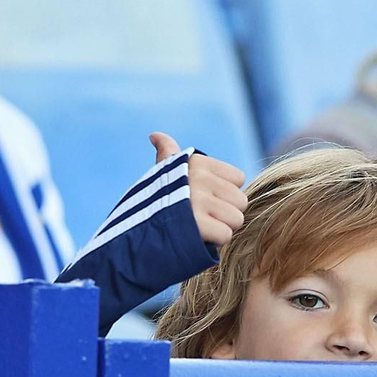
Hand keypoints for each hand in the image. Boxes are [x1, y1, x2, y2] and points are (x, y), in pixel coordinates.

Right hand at [151, 132, 247, 248]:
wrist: (135, 231)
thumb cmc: (157, 202)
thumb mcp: (163, 174)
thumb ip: (168, 154)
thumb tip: (156, 135)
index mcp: (197, 163)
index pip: (239, 178)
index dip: (224, 193)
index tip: (204, 198)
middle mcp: (198, 177)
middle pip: (241, 200)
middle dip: (225, 213)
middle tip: (202, 216)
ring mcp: (197, 200)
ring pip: (236, 219)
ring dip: (220, 228)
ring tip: (199, 226)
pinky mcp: (197, 224)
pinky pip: (226, 234)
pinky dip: (214, 241)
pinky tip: (198, 237)